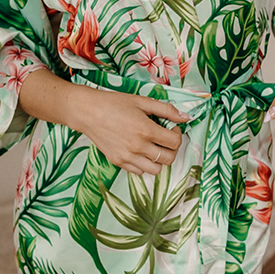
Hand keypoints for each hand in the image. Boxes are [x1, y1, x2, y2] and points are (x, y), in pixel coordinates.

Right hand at [74, 88, 189, 174]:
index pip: (175, 142)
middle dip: (172, 149)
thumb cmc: (114, 103)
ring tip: (153, 147)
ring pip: (156, 170)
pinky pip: (139, 171)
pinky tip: (140, 151)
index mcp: (147, 130)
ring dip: (159, 160)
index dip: (178, 134)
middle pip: (168, 159)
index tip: (172, 128)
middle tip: (165, 139)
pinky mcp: (118, 162)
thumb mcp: (142, 101)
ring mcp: (128, 157)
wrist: (88, 112)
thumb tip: (186, 117)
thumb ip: (166, 110)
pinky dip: (144, 164)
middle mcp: (138, 147)